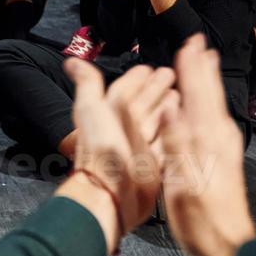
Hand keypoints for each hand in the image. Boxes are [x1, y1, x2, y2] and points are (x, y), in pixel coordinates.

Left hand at [56, 60, 176, 253]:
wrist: (110, 193)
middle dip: (155, 89)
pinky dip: (174, 134)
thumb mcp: (92, 109)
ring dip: (166, 108)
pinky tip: (182, 124)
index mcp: (110, 116)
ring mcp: (139, 149)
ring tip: (178, 94)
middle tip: (169, 74)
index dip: (136, 79)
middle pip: (143, 105)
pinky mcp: (153, 167)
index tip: (147, 68)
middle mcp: (124, 131)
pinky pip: (165, 145)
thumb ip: (88, 85)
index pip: (125, 91)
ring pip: (156, 123)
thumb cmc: (100, 152)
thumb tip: (72, 62)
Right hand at [159, 34, 255, 255]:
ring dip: (207, 82)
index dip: (192, 69)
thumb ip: (176, 143)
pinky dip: (208, 104)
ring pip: (214, 105)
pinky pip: (214, 120)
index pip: (198, 94)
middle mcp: (220, 138)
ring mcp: (224, 148)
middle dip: (202, 69)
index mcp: (207, 140)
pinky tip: (205, 106)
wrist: (229, 247)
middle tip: (199, 43)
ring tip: (204, 64)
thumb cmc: (202, 220)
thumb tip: (169, 106)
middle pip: (209, 95)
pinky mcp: (224, 160)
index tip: (188, 44)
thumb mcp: (182, 183)